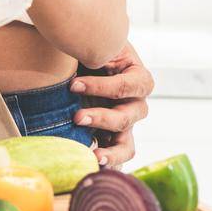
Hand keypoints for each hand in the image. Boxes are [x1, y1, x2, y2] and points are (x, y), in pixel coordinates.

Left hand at [69, 42, 153, 166]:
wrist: (83, 56)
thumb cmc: (92, 46)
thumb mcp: (97, 42)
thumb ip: (95, 47)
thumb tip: (80, 52)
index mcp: (138, 77)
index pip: (128, 86)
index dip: (102, 87)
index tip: (73, 84)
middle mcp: (135, 103)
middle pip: (128, 117)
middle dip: (102, 118)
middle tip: (76, 117)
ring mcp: (124, 123)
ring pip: (127, 144)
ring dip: (111, 151)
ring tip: (93, 157)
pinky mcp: (111, 136)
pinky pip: (116, 156)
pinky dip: (108, 164)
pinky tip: (93, 168)